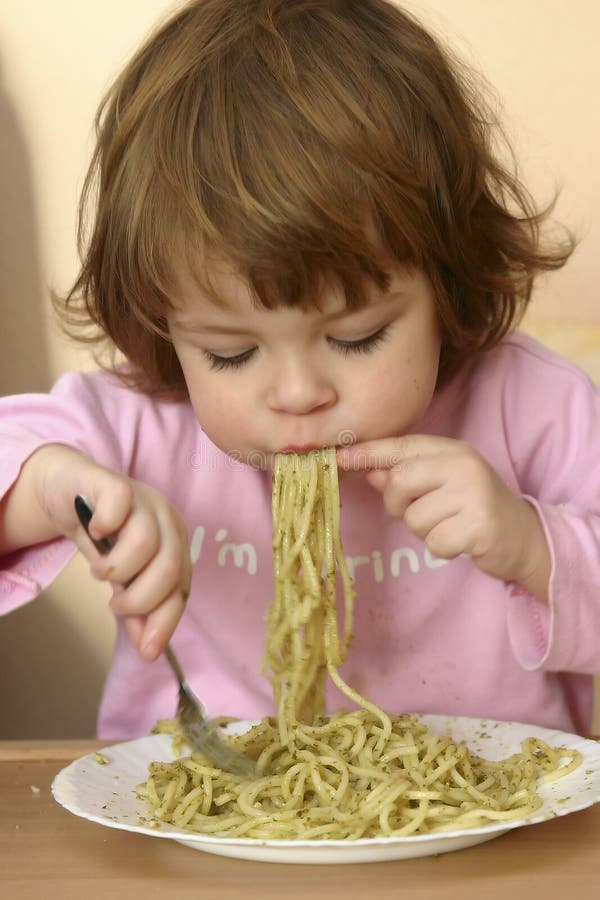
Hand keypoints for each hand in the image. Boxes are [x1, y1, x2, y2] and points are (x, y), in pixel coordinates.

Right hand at [27, 445, 190, 659]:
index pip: (182, 587)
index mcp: (176, 543)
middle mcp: (166, 520)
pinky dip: (104, 526)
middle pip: (169, 569)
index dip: (166, 620)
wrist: (69, 490)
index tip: (147, 651)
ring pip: (145, 543)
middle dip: (140, 600)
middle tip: (115, 604)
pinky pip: (119, 505)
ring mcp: (143, 499)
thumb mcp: (123, 577)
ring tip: (100, 572)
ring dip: (117, 569)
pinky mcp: (113, 483)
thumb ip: (137, 607)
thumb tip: (148, 649)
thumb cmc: (104, 536)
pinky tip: (94, 534)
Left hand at [338, 435, 550, 600]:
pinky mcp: (480, 525)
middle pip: (399, 481)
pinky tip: (460, 541)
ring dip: (424, 530)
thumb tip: (365, 470)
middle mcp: (463, 465)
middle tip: (420, 512)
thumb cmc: (472, 508)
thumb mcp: (440, 485)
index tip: (337, 458)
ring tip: (449, 525)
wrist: (524, 537)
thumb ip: (404, 476)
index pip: (400, 447)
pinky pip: (434, 542)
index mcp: (450, 450)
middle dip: (398, 505)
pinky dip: (441, 548)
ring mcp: (474, 493)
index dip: (367, 453)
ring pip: (414, 517)